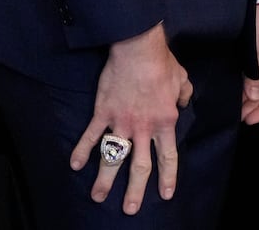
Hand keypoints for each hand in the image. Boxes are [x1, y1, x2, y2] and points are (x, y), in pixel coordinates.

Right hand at [69, 22, 191, 214]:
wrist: (138, 50)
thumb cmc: (162, 64)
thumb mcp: (183, 80)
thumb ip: (184, 96)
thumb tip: (183, 104)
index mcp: (165, 122)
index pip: (168, 156)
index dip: (167, 177)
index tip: (165, 194)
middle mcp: (143, 128)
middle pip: (140, 166)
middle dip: (135, 190)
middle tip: (130, 209)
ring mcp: (121, 123)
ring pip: (113, 158)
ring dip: (105, 179)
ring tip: (98, 197)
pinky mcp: (102, 113)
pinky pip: (90, 137)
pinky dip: (81, 151)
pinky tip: (74, 165)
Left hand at [241, 4, 258, 125]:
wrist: (256, 1)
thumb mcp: (256, 51)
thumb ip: (255, 76)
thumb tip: (253, 97)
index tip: (247, 120)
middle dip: (254, 108)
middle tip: (236, 116)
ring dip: (249, 99)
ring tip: (233, 106)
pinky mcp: (257, 56)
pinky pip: (254, 78)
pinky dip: (246, 88)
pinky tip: (236, 92)